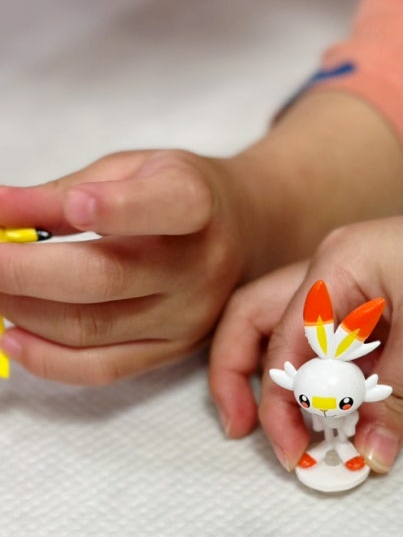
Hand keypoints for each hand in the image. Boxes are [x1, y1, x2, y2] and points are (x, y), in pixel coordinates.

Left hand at [0, 149, 255, 383]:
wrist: (244, 234)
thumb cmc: (177, 193)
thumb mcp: (131, 168)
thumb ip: (62, 192)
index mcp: (197, 204)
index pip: (165, 207)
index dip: (116, 208)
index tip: (70, 204)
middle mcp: (200, 267)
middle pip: (104, 279)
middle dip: (22, 270)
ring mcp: (187, 317)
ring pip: (91, 329)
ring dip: (22, 310)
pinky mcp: (171, 351)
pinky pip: (101, 369)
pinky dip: (46, 358)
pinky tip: (11, 335)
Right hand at [209, 182, 402, 471]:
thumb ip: (394, 400)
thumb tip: (369, 455)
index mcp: (334, 266)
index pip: (279, 342)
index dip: (276, 402)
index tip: (291, 449)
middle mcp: (337, 273)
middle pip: (264, 325)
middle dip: (248, 380)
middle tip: (247, 431)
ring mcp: (363, 289)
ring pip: (307, 341)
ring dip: (300, 387)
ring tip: (304, 436)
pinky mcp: (392, 308)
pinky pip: (350, 350)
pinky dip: (342, 384)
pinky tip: (347, 417)